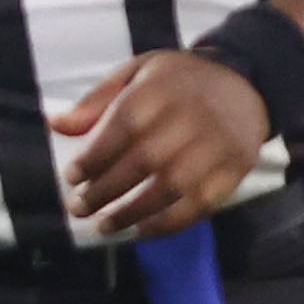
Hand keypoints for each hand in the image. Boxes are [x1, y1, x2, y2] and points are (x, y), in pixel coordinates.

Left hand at [51, 48, 274, 243]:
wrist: (247, 83)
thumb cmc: (179, 81)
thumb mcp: (137, 72)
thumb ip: (97, 100)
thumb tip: (55, 124)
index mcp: (160, 89)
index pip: (122, 127)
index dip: (94, 156)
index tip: (70, 177)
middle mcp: (190, 117)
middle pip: (143, 161)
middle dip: (105, 190)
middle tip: (78, 208)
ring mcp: (216, 146)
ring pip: (171, 187)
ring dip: (132, 213)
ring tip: (103, 226)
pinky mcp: (236, 169)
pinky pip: (200, 204)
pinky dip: (168, 223)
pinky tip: (142, 230)